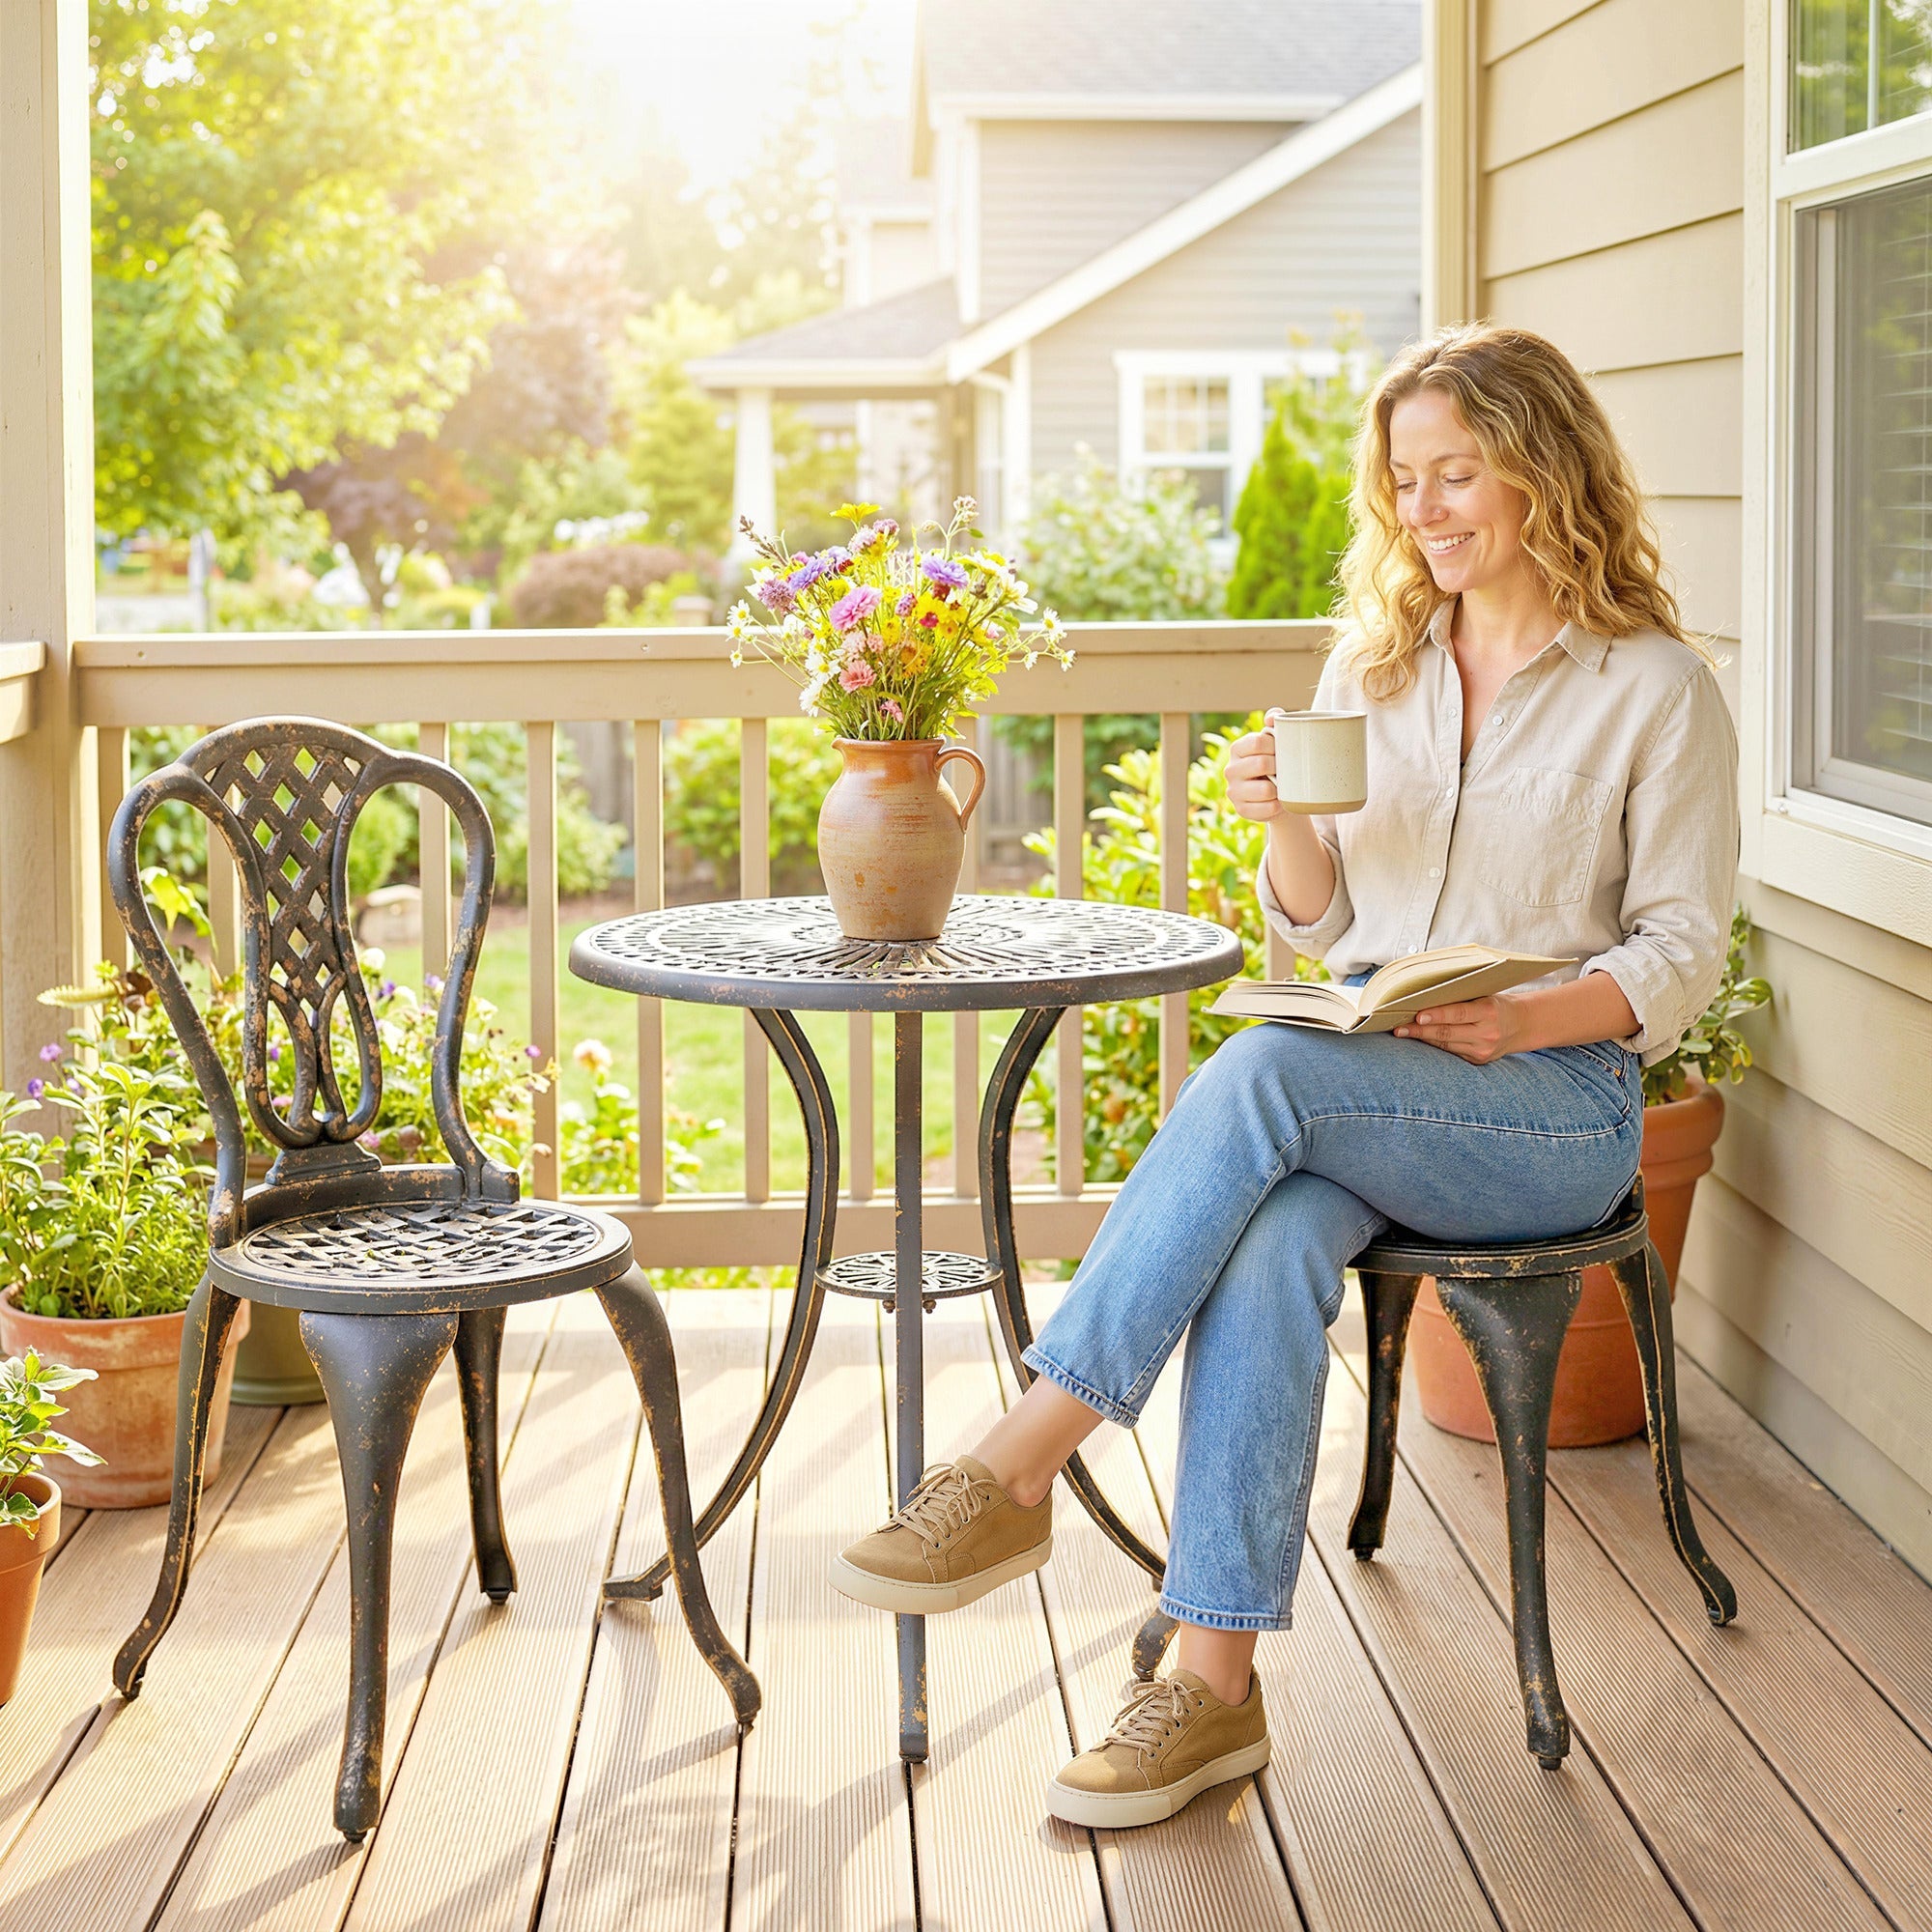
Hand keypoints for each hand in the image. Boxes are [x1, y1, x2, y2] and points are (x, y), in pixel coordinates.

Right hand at [1224, 711, 1284, 823]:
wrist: (1279, 793)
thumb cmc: (1278, 761)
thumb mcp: (1277, 739)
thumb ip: (1275, 722)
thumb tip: (1271, 718)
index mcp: (1237, 748)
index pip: (1258, 742)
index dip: (1276, 746)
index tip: (1284, 750)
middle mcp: (1230, 769)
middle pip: (1262, 764)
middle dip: (1280, 767)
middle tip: (1286, 770)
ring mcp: (1234, 791)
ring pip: (1265, 789)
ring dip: (1280, 789)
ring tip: (1283, 786)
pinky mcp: (1241, 810)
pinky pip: (1268, 809)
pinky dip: (1279, 806)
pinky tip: (1279, 801)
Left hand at [1394, 993, 1523, 1063]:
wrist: (1520, 1025)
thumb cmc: (1494, 1003)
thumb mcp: (1483, 995)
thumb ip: (1459, 998)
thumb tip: (1424, 996)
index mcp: (1489, 1011)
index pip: (1458, 1013)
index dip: (1437, 1015)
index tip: (1417, 1016)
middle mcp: (1487, 1033)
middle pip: (1447, 1032)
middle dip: (1420, 1030)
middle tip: (1398, 1028)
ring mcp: (1483, 1050)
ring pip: (1446, 1044)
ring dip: (1423, 1038)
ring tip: (1403, 1032)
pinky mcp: (1478, 1060)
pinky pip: (1450, 1052)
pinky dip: (1434, 1045)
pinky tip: (1420, 1039)